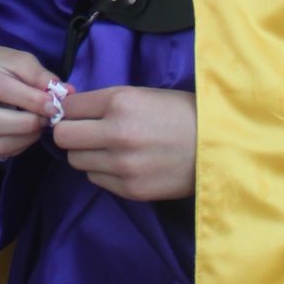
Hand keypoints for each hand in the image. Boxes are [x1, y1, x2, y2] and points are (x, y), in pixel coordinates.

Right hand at [0, 45, 59, 161]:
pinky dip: (16, 148)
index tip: (53, 105)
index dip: (29, 100)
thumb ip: (39, 75)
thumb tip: (64, 92)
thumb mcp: (19, 61)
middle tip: (47, 119)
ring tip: (38, 126)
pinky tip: (24, 134)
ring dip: (24, 139)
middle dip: (26, 124)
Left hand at [54, 85, 196, 201]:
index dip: (70, 111)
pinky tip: (123, 164)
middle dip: (71, 134)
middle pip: (63, 137)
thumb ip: (106, 103)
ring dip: (87, 154)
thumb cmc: (181, 114)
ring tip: (109, 149)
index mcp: (119, 101)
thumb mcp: (142, 95)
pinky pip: (96, 179)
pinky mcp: (130, 189)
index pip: (69, 108)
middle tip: (86, 134)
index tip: (78, 115)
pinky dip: (103, 171)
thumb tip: (71, 111)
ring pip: (76, 161)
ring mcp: (122, 164)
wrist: (219, 147)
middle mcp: (116, 132)